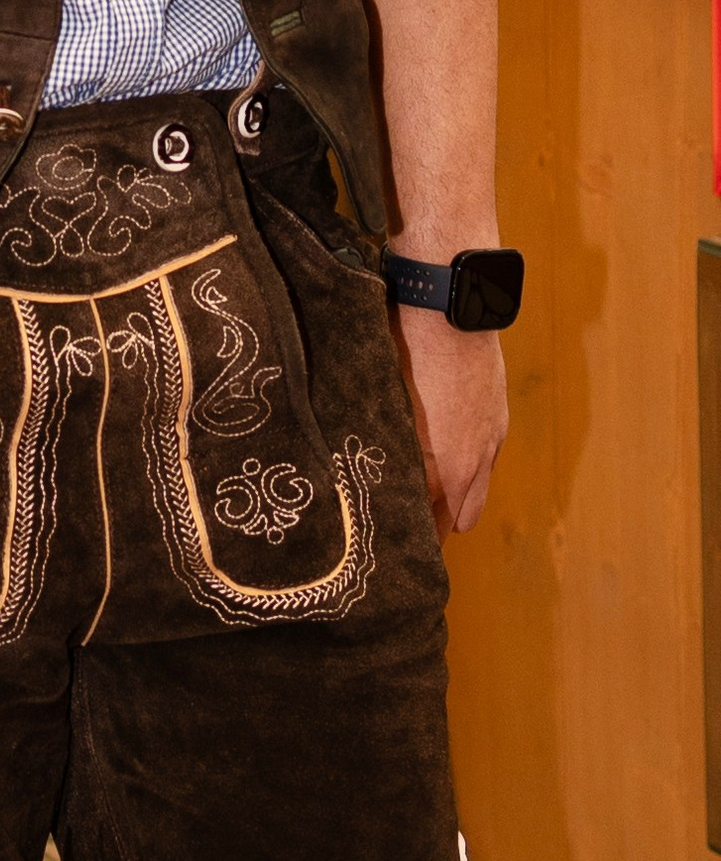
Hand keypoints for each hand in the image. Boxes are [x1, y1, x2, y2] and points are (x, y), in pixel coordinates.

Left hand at [391, 308, 508, 535]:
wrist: (450, 309)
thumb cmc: (405, 354)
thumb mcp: (385, 408)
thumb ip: (384, 452)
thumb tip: (363, 483)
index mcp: (444, 467)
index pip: (431, 524)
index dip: (414, 538)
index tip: (398, 551)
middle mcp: (474, 461)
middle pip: (457, 516)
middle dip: (436, 527)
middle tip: (409, 531)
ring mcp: (490, 439)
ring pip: (477, 490)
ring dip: (457, 499)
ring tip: (432, 503)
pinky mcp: (498, 418)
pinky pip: (487, 461)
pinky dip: (471, 470)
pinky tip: (452, 459)